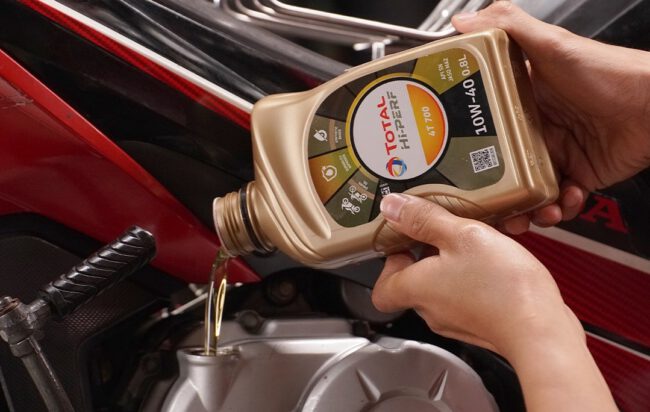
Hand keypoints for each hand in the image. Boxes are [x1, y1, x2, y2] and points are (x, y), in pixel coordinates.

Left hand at [372, 193, 616, 411]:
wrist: (541, 330)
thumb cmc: (502, 288)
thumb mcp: (461, 235)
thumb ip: (423, 220)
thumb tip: (392, 208)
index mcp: (415, 288)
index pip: (380, 287)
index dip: (388, 263)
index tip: (403, 239)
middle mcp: (430, 309)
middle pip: (412, 281)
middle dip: (425, 254)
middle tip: (443, 232)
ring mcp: (455, 320)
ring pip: (442, 286)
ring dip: (453, 262)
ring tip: (472, 242)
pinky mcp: (480, 323)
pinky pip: (466, 295)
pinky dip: (474, 277)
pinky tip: (493, 261)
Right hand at [452, 2, 649, 233]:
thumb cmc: (611, 73)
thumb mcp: (553, 43)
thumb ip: (508, 26)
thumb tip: (464, 21)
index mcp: (521, 100)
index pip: (481, 127)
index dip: (464, 147)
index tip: (453, 162)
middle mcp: (534, 128)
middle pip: (497, 167)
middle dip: (489, 191)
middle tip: (486, 203)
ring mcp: (555, 153)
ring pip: (524, 191)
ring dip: (522, 209)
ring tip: (526, 214)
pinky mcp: (577, 175)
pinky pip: (557, 201)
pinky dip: (559, 208)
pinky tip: (563, 202)